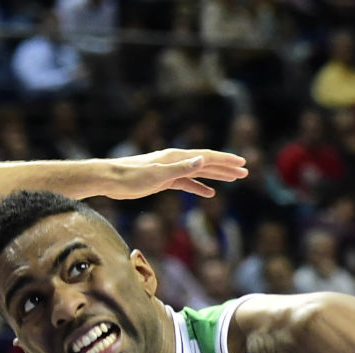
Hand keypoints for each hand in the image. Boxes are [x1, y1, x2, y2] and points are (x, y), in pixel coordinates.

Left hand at [96, 149, 247, 199]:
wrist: (109, 180)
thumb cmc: (131, 177)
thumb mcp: (159, 174)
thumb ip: (182, 168)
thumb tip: (203, 159)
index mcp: (177, 157)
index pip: (207, 157)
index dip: (226, 160)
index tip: (242, 163)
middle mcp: (176, 161)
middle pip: (207, 163)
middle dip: (226, 167)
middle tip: (245, 172)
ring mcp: (170, 170)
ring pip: (199, 172)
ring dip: (216, 175)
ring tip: (233, 179)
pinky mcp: (163, 180)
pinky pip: (187, 183)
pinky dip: (199, 187)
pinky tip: (209, 193)